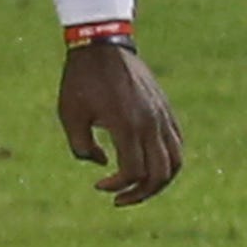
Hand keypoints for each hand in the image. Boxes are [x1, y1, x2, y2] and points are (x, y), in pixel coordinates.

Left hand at [57, 41, 182, 206]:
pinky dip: (167, 161)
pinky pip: (177, 143)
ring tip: (138, 189)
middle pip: (161, 174)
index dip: (117, 186)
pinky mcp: (166, 110)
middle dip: (141, 194)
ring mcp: (163, 116)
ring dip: (160, 181)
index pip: (134, 172)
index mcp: (127, 126)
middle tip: (119, 200)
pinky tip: (147, 165)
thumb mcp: (69, 115)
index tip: (99, 186)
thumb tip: (103, 164)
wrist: (102, 46)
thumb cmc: (80, 81)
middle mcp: (151, 124)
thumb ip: (82, 147)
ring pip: (176, 161)